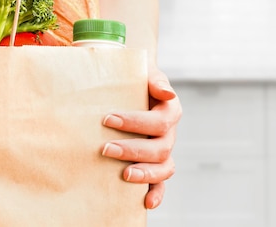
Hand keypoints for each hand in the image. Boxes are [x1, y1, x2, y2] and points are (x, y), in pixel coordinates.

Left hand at [101, 65, 181, 208]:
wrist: (126, 87)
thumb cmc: (132, 79)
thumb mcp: (142, 72)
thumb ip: (154, 79)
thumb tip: (167, 93)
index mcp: (169, 109)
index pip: (159, 120)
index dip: (136, 122)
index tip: (107, 119)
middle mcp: (169, 133)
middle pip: (160, 147)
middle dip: (133, 149)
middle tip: (105, 148)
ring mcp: (163, 151)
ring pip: (164, 168)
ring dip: (145, 173)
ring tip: (124, 175)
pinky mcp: (155, 165)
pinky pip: (161, 183)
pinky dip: (157, 194)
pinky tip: (146, 203)